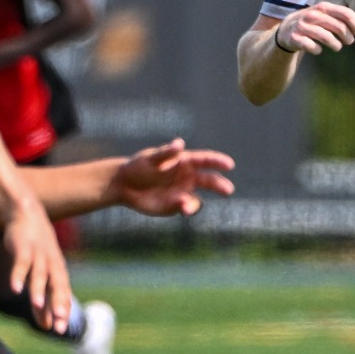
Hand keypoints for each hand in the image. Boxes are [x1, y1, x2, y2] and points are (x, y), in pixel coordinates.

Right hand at [0, 194, 71, 332]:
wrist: (27, 215)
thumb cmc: (36, 250)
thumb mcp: (41, 275)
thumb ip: (43, 302)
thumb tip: (46, 326)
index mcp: (58, 274)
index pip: (63, 296)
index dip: (63, 312)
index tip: (60, 330)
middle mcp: (52, 265)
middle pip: (57, 287)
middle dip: (58, 305)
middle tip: (59, 324)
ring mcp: (39, 256)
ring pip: (40, 275)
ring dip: (38, 291)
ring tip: (36, 306)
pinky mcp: (24, 248)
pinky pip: (21, 263)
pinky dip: (18, 275)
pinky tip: (15, 289)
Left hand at [110, 138, 235, 216]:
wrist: (125, 185)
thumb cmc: (138, 166)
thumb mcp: (150, 158)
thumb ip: (166, 153)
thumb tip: (180, 144)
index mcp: (184, 161)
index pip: (205, 160)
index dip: (218, 162)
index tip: (229, 165)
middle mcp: (188, 177)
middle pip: (209, 181)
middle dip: (219, 185)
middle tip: (228, 190)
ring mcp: (183, 192)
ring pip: (197, 199)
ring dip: (194, 203)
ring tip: (185, 207)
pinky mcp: (176, 206)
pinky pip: (186, 208)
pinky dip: (186, 209)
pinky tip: (181, 208)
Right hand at [276, 3, 354, 53]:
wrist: (286, 29)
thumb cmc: (311, 22)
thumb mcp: (324, 14)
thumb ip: (339, 17)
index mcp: (323, 7)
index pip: (345, 13)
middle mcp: (313, 15)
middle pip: (338, 27)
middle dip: (347, 37)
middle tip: (348, 41)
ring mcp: (303, 26)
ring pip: (327, 37)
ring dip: (336, 45)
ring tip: (337, 47)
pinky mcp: (295, 38)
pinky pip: (311, 46)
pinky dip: (317, 50)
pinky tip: (318, 50)